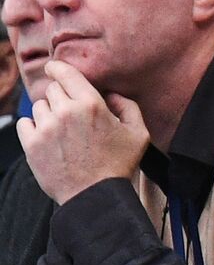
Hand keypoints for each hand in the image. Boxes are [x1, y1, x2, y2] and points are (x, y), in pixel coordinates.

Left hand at [16, 60, 148, 203]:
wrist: (95, 196)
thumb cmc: (119, 165)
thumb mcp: (138, 134)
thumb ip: (128, 107)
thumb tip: (111, 94)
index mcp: (91, 105)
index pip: (64, 72)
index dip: (58, 68)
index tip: (55, 69)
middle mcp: (65, 112)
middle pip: (53, 90)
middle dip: (62, 98)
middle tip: (72, 115)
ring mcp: (46, 128)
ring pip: (39, 107)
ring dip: (49, 114)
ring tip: (63, 132)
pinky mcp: (31, 144)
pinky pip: (24, 123)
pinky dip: (33, 128)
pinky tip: (48, 139)